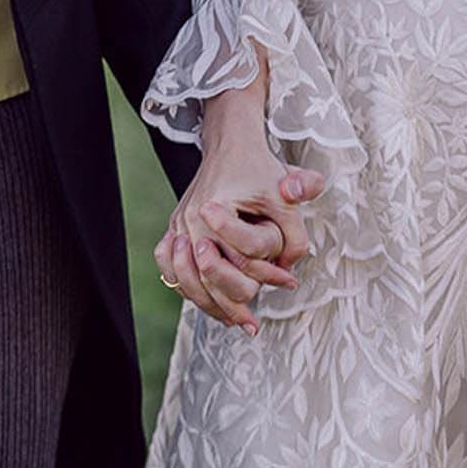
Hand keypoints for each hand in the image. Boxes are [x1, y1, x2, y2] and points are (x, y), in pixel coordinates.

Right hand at [153, 58, 325, 334]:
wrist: (230, 144)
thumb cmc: (259, 168)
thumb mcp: (285, 193)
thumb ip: (295, 230)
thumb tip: (292, 268)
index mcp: (214, 209)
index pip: (240, 255)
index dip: (268, 272)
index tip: (289, 283)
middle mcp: (189, 220)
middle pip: (207, 277)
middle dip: (233, 303)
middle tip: (253, 323)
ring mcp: (177, 226)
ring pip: (186, 281)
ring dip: (209, 306)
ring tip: (235, 322)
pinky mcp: (174, 229)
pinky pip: (171, 270)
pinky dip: (188, 290)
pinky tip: (210, 306)